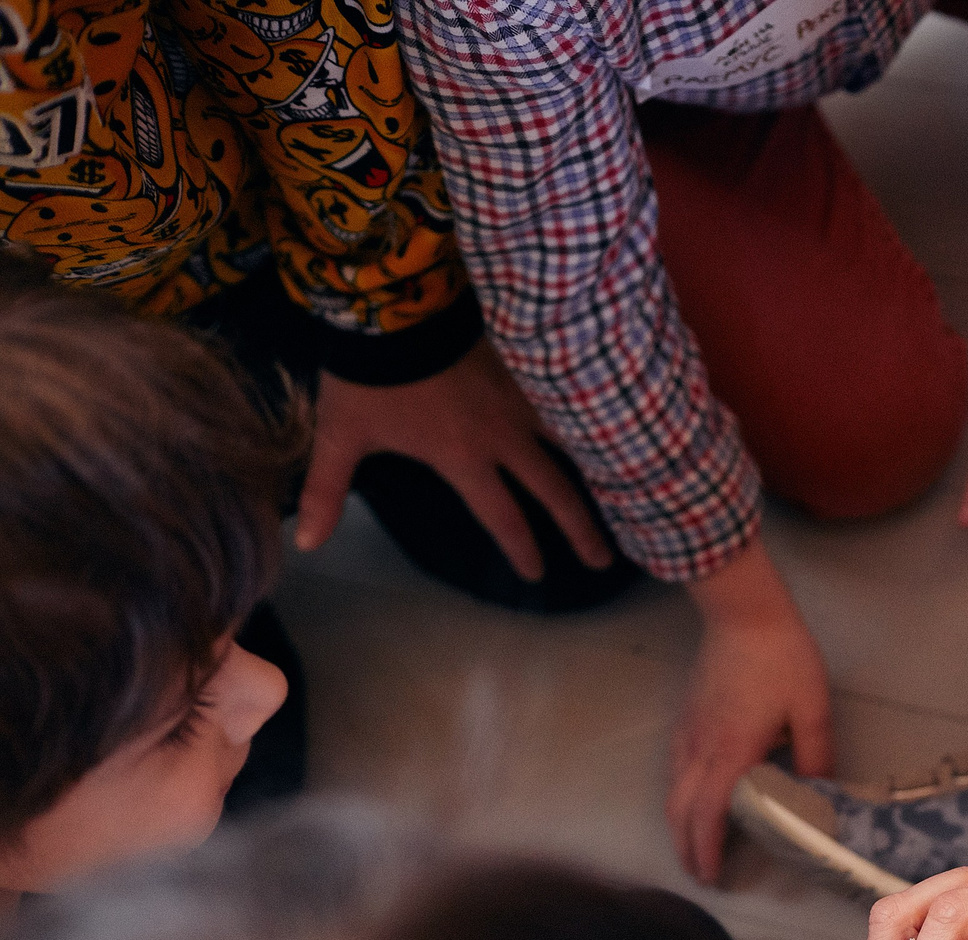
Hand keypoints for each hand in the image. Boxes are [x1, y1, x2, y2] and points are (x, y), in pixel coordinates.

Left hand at [297, 337, 612, 578]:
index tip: (538, 573)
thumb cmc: (367, 376)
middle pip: (555, 491)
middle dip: (580, 529)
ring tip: (634, 488)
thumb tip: (302, 545)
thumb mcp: (340, 435)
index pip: (502, 516)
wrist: (394, 307)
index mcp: (464, 459)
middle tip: (603, 559)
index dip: (521, 548)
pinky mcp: (527, 363)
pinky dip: (594, 416)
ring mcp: (522, 398)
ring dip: (604, 467)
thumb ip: (326, 491)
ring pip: (577, 439)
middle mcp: (504, 437)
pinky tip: (616, 422)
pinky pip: (570, 396)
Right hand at [667, 538, 833, 883]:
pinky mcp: (686, 717)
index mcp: (731, 750)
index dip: (706, 849)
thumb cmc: (782, 657)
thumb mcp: (813, 710)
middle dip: (686, 847)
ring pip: (672, 790)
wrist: (744, 612)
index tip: (711, 876)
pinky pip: (674, 768)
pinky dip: (679, 796)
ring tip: (694, 846)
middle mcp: (700, 746)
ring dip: (680, 824)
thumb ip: (816, 756)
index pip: (709, 813)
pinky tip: (692, 800)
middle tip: (700, 874)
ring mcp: (688, 731)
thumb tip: (818, 794)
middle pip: (680, 809)